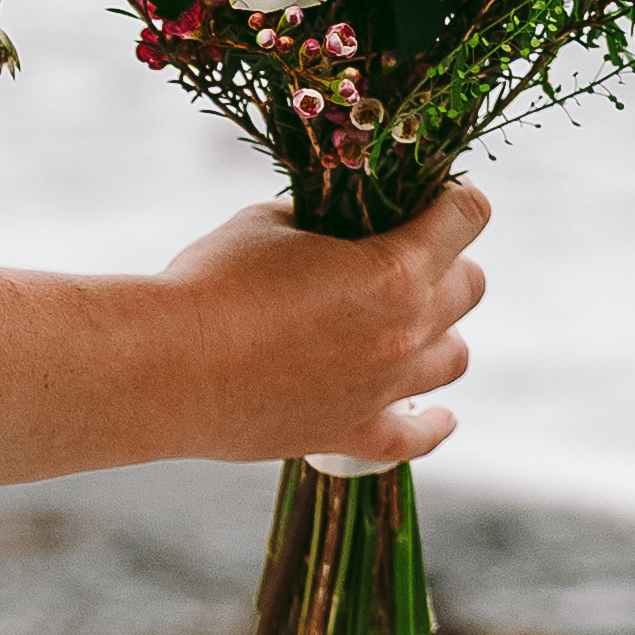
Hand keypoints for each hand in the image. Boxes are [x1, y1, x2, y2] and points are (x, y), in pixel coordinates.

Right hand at [166, 176, 486, 472]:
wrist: (163, 367)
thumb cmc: (209, 282)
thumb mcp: (267, 223)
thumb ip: (318, 221)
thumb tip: (330, 229)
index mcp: (393, 269)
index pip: (467, 218)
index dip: (456, 199)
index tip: (437, 196)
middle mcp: (404, 331)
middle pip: (470, 287)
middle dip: (447, 262)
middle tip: (409, 255)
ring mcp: (382, 389)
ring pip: (455, 359)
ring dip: (440, 333)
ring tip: (408, 324)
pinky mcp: (349, 433)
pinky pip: (415, 438)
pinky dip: (432, 425)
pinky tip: (439, 417)